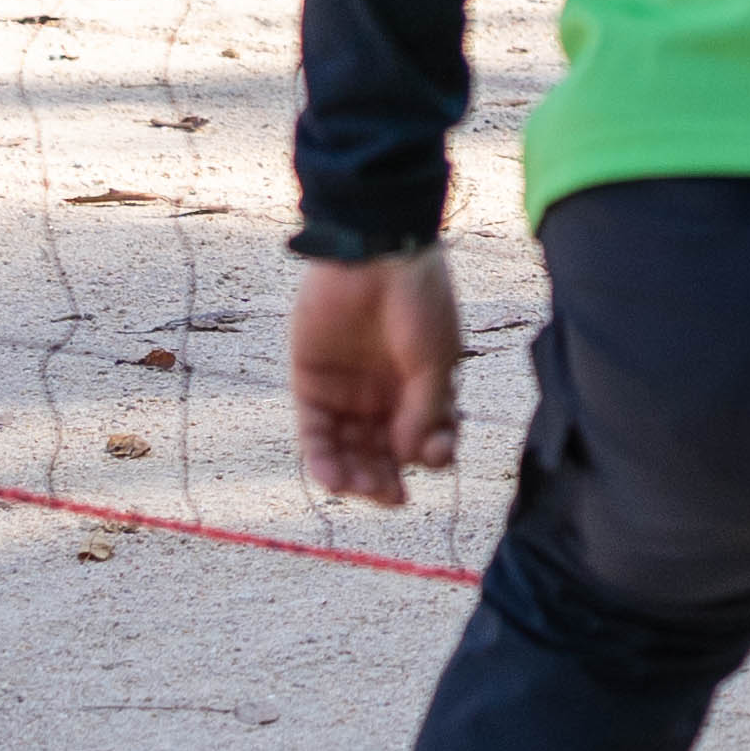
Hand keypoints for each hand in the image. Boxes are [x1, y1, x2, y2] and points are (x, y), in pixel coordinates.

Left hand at [290, 249, 465, 505]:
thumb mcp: (436, 357)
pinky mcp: (312, 387)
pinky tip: (336, 480)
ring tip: (364, 490)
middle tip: (393, 496)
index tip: (438, 455)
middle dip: (389, 479)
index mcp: (423, 387)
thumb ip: (426, 410)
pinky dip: (323, 462)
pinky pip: (316, 435)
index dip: (433, 455)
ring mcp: (348, 394)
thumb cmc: (418, 300)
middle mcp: (385, 396)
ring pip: (350, 452)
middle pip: (385, 454)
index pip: (428, 438)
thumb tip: (413, 457)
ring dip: (357, 478)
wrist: (374, 254)